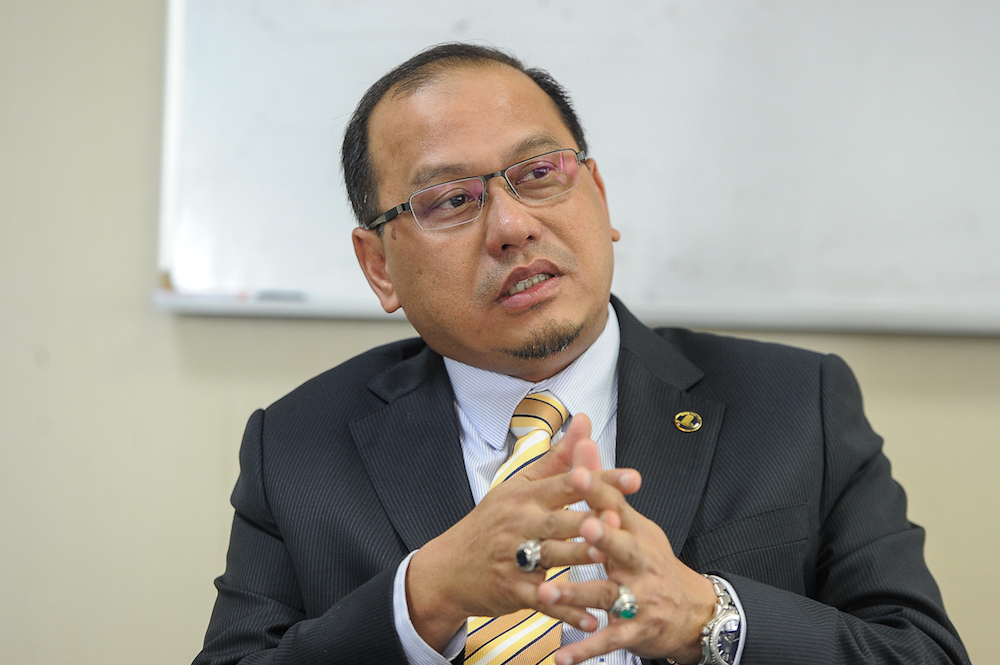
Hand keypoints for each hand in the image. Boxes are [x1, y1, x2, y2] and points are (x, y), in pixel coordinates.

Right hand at [406, 414, 639, 651]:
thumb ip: (558, 458)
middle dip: (590, 519)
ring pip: (553, 558)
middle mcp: (519, 523)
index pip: (565, 483)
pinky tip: (592, 617)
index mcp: (524, 495)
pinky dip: (568, 610)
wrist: (449, 567)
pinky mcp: (513, 590)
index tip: (633, 478)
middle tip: (619, 519)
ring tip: (611, 563)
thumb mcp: (519, 486)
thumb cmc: (491, 523)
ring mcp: (514, 558)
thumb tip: (585, 423)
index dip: (598, 479)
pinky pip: (545, 600)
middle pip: (560, 520)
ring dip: (581, 560)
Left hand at [538, 467, 716, 664]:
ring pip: (607, 594)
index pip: (616, 505)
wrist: (692, 611)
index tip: (579, 471)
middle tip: (583, 528)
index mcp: (635, 532)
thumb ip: (604, 489)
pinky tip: (560, 657)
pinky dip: (585, 649)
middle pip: (621, 547)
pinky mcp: (635, 629)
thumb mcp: (635, 523)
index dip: (598, 489)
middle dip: (603, 538)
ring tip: (548, 594)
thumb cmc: (652, 561)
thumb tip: (583, 442)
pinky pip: (607, 640)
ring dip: (578, 595)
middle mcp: (639, 562)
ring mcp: (639, 597)